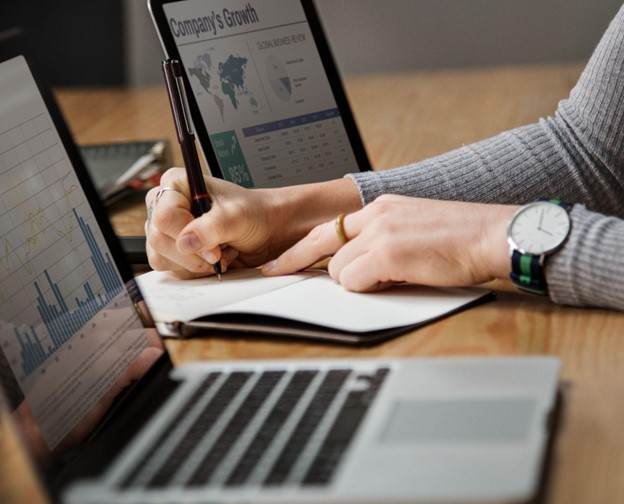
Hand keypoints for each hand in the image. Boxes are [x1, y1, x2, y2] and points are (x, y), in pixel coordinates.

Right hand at [145, 168, 360, 277]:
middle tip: (219, 253)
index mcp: (176, 184)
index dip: (186, 234)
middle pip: (158, 239)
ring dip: (194, 263)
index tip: (214, 245)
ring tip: (219, 253)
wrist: (266, 230)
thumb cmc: (254, 214)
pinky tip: (213, 260)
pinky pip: (171, 269)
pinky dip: (194, 270)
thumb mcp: (237, 216)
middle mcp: (167, 205)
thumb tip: (186, 242)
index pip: (164, 215)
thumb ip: (212, 227)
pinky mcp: (173, 251)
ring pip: (161, 257)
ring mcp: (168, 230)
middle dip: (192, 253)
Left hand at [263, 195, 518, 291]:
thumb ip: (383, 240)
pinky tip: (395, 280)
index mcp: (382, 207)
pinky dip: (368, 288)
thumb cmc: (462, 238)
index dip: (301, 247)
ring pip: (339, 268)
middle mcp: (376, 214)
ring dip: (356, 281)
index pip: (330, 227)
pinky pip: (354, 280)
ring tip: (390, 278)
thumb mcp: (414, 228)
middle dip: (299, 262)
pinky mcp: (388, 252)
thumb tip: (361, 266)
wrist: (494, 235)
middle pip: (322, 244)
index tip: (280, 260)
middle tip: (274, 273)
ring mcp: (380, 232)